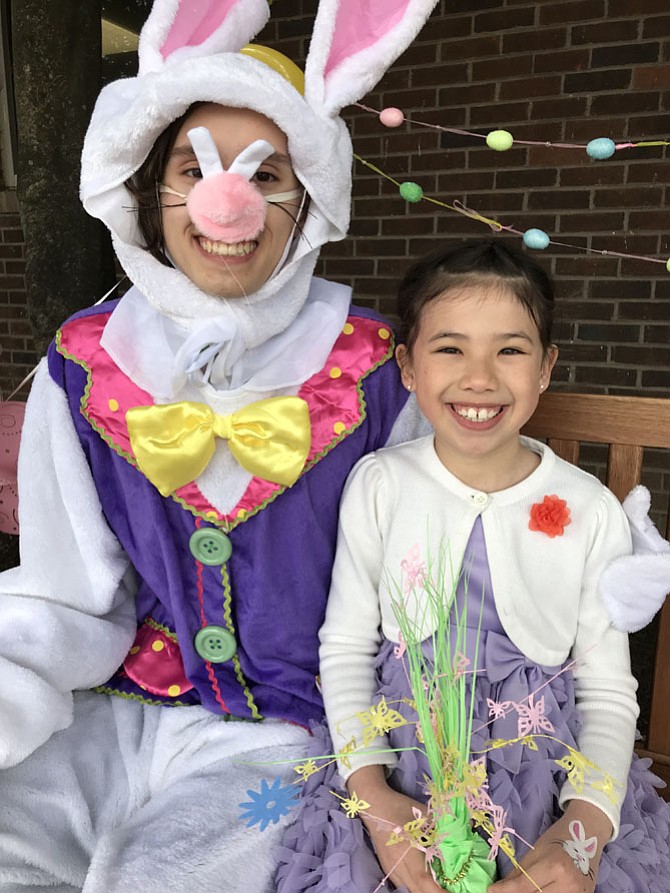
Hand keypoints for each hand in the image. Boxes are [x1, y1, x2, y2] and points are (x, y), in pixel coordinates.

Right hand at [346, 765, 443, 892]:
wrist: (373, 805)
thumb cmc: (400, 807)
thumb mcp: (424, 815)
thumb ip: (441, 828)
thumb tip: (462, 837)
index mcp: (406, 849)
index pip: (423, 879)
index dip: (438, 891)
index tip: (450, 892)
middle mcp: (397, 864)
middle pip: (417, 890)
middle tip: (451, 890)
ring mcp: (390, 868)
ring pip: (409, 890)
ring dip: (424, 892)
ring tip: (440, 888)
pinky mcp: (387, 868)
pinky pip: (404, 885)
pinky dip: (416, 888)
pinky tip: (426, 885)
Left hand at [487, 801, 610, 892]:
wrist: (587, 836)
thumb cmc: (558, 839)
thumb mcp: (536, 851)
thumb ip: (519, 872)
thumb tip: (500, 888)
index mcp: (554, 867)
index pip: (524, 886)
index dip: (505, 891)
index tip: (490, 891)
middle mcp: (568, 885)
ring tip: (520, 892)